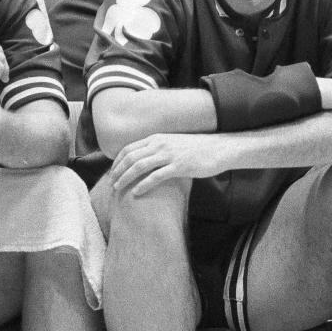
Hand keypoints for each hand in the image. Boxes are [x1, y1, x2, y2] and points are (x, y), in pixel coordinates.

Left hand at [109, 133, 223, 195]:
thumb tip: (148, 159)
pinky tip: (136, 193)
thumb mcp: (175, 143)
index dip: (117, 161)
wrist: (220, 149)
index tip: (112, 172)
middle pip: (131, 157)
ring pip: (139, 166)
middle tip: (111, 183)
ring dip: (125, 178)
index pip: (129, 148)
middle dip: (117, 171)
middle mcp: (161, 144)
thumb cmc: (199, 148)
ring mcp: (169, 154)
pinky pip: (155, 176)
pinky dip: (143, 185)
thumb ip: (161, 148)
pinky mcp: (179, 166)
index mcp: (158, 137)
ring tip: (118, 189)